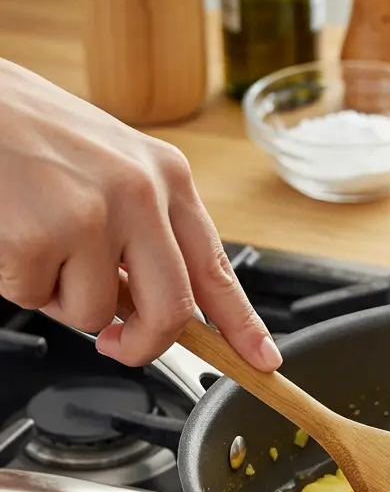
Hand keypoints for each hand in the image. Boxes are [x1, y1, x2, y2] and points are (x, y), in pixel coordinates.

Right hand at [0, 59, 280, 369]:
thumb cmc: (31, 132)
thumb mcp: (113, 167)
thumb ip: (144, 231)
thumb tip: (151, 304)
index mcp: (168, 177)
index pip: (217, 268)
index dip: (242, 324)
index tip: (262, 359)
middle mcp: (142, 194)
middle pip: (172, 310)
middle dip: (144, 344)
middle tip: (119, 344)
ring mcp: (94, 214)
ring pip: (95, 313)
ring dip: (60, 297)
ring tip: (38, 241)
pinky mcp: (41, 235)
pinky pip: (36, 298)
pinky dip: (18, 282)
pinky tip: (10, 233)